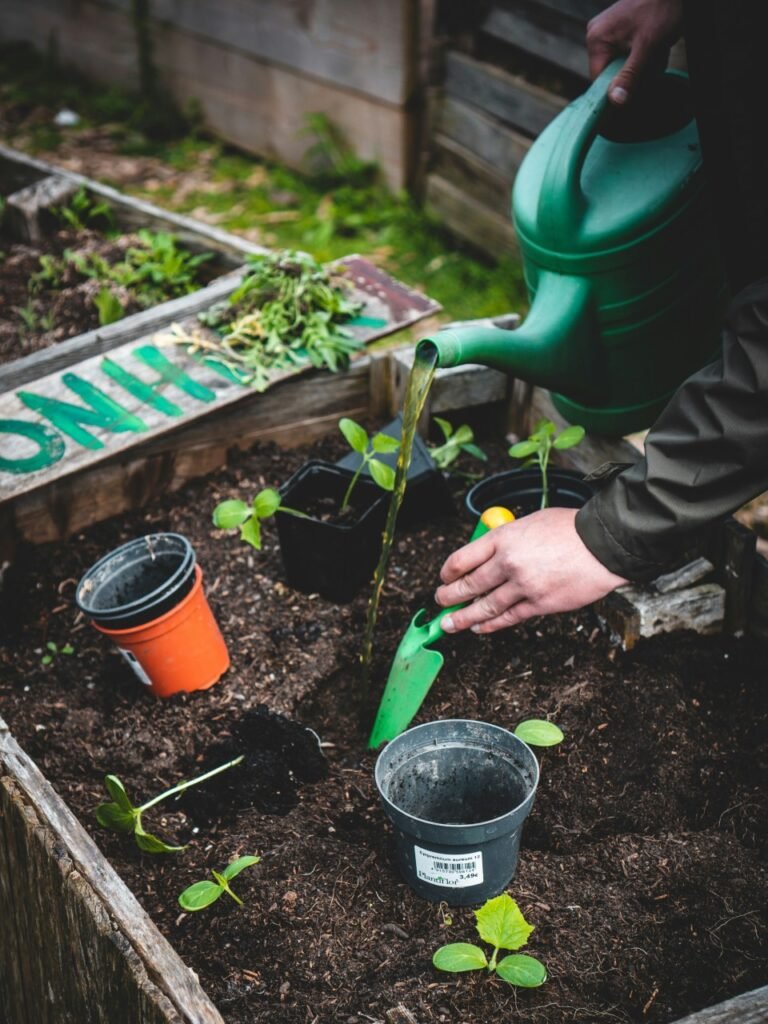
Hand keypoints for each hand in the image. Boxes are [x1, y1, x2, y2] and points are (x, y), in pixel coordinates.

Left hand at [435, 507, 627, 633]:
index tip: (443, 578)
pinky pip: (508, 618)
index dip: (447, 572)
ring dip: (463, 618)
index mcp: (503, 538)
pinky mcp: (539, 604)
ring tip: (449, 624)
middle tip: (439, 602)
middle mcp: (508, 562)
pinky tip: (479, 627)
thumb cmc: (570, 529)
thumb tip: (489, 554)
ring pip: (484, 606)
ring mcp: (523, 586)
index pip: (462, 558)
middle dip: (449, 597)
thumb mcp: (530, 522)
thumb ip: (507, 538)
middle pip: (469, 585)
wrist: (603, 545)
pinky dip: (490, 625)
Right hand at [586, 0, 683, 104]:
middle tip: (654, 63)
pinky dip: (645, 56)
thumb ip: (630, 74)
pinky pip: (629, 54)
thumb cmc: (661, 8)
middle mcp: (598, 35)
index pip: (599, 80)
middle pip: (612, 72)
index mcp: (597, 39)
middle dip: (636, 74)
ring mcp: (609, 32)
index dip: (617, 89)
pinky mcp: (621, 31)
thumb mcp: (647, 46)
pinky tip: (657, 48)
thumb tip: (615, 100)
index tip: (635, 92)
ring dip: (644, 66)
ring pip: (623, 65)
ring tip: (659, 52)